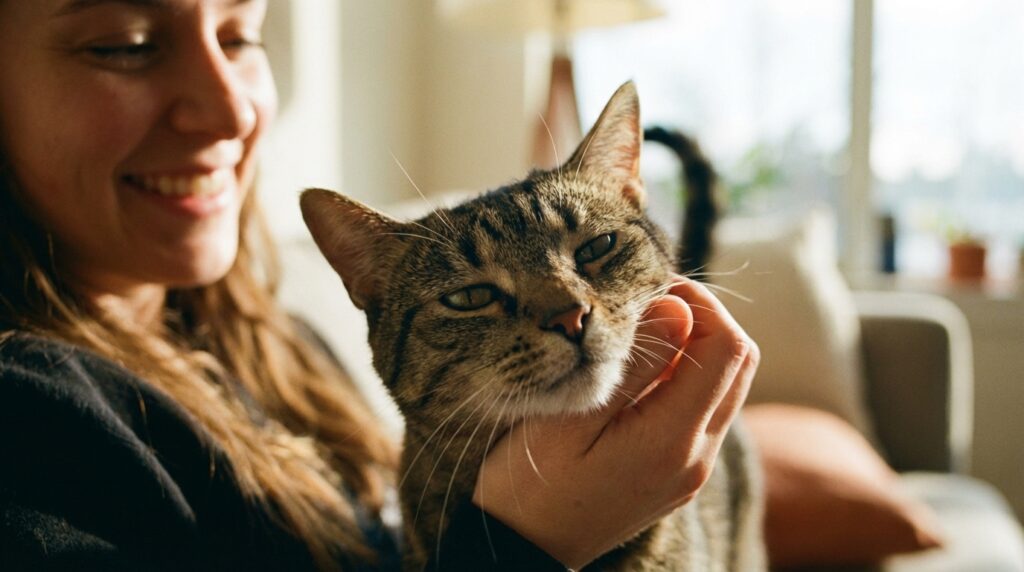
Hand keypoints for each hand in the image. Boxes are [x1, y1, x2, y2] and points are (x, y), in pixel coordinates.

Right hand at [472, 276, 759, 569]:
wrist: (527, 550)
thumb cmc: (533, 486)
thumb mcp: (570, 418)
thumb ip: (634, 367)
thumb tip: (680, 310)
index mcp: (672, 440)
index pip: (728, 350)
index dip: (701, 304)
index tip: (653, 288)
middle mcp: (697, 457)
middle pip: (740, 364)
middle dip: (705, 319)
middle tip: (649, 303)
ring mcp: (692, 469)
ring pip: (727, 386)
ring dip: (698, 348)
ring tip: (641, 336)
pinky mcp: (681, 474)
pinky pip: (705, 411)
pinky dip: (687, 378)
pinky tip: (640, 375)